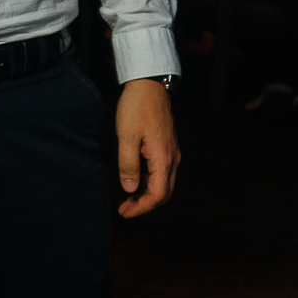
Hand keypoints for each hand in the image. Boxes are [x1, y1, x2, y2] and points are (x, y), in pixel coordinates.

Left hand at [115, 79, 178, 217]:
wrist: (149, 85)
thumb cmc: (136, 108)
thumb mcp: (126, 137)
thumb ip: (128, 165)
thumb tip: (129, 190)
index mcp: (163, 158)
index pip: (157, 195)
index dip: (141, 208)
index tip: (124, 212)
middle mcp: (172, 158)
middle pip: (163, 193)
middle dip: (144, 204)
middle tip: (124, 209)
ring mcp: (172, 152)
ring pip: (164, 183)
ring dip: (147, 193)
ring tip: (127, 197)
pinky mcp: (168, 146)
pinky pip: (162, 171)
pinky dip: (149, 181)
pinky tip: (134, 178)